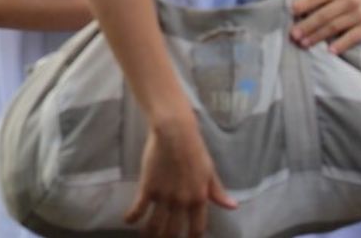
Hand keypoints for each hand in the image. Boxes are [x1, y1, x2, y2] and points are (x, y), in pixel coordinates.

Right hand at [125, 118, 236, 237]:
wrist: (175, 133)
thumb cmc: (194, 149)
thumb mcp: (209, 171)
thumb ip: (218, 192)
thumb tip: (232, 206)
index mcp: (199, 199)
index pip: (197, 228)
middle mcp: (182, 202)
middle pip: (173, 231)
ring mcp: (164, 196)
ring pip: (155, 225)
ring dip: (150, 234)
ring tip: (146, 237)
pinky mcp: (147, 187)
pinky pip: (138, 208)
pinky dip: (132, 217)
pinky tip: (128, 221)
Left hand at [290, 0, 360, 52]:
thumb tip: (293, 6)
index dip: (305, 3)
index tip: (292, 12)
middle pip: (325, 14)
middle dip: (307, 25)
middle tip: (294, 35)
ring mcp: (360, 13)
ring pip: (335, 26)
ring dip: (318, 36)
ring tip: (304, 43)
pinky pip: (353, 37)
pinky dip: (341, 44)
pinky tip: (330, 51)